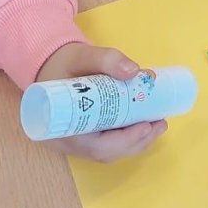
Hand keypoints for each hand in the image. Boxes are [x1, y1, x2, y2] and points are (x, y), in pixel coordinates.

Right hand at [35, 42, 166, 163]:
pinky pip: (106, 143)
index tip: (145, 127)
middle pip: (105, 152)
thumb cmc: (62, 62)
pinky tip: (144, 125)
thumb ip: (106, 59)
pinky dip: (127, 138)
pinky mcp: (84, 135)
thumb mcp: (82, 55)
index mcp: (61, 127)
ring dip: (135, 141)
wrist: (48, 64)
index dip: (122, 142)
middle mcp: (67, 141)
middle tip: (159, 124)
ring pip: (108, 150)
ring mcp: (76, 140)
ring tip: (158, 124)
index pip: (94, 146)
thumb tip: (134, 72)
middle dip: (136, 141)